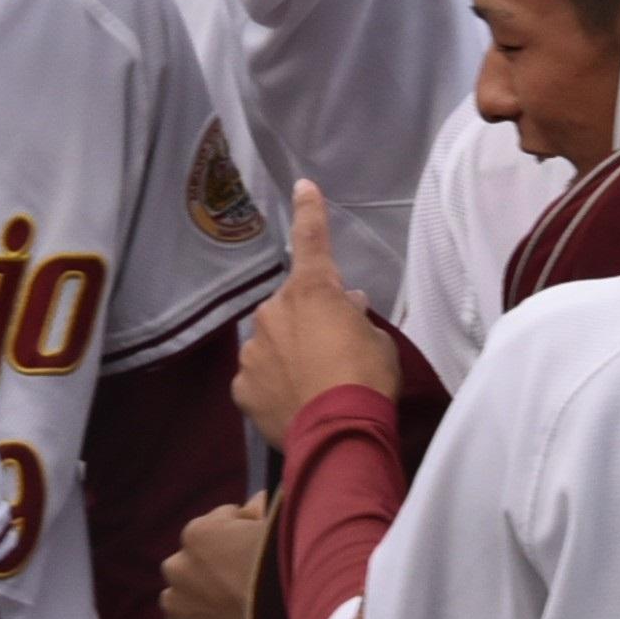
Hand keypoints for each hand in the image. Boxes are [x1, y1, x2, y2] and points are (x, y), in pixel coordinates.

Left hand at [162, 498, 267, 618]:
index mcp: (198, 533)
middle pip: (196, 561)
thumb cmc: (287, 574)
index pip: (219, 524)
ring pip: (186, 594)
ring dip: (203, 597)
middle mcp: (177, 566)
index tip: (257, 548)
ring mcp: (176, 604)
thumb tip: (256, 502)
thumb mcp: (278, 530)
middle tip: (247, 582)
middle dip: (215, 567)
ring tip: (236, 609)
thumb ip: (261, 510)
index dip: (240, 533)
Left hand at [234, 178, 395, 442]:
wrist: (338, 432)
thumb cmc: (367, 378)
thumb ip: (355, 319)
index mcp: (312, 291)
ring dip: (288, 354)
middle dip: (307, 319)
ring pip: (270, 343)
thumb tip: (346, 307)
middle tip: (332, 349)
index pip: (311, 240)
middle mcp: (274, 312)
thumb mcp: (377, 341)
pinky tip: (292, 403)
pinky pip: (259, 378)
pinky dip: (273, 386)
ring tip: (312, 385)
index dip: (309, 211)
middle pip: (289, 306)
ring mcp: (253, 350)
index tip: (303, 186)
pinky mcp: (242, 386)